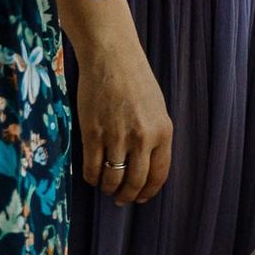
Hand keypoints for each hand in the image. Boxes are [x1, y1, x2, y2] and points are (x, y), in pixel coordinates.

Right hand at [77, 42, 172, 204]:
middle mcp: (142, 138)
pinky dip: (92, 178)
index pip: (159, 175)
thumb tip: (147, 168)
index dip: (148, 191)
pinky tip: (92, 175)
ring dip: (109, 189)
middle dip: (127, 196)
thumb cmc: (135, 79)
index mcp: (163, 131)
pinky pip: (92, 168)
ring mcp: (116, 136)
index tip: (141, 198)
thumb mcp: (156, 108)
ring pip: (113, 179)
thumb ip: (155, 137)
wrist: (111, 56)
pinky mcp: (93, 133)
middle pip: (135, 182)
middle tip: (120, 199)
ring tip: (106, 187)